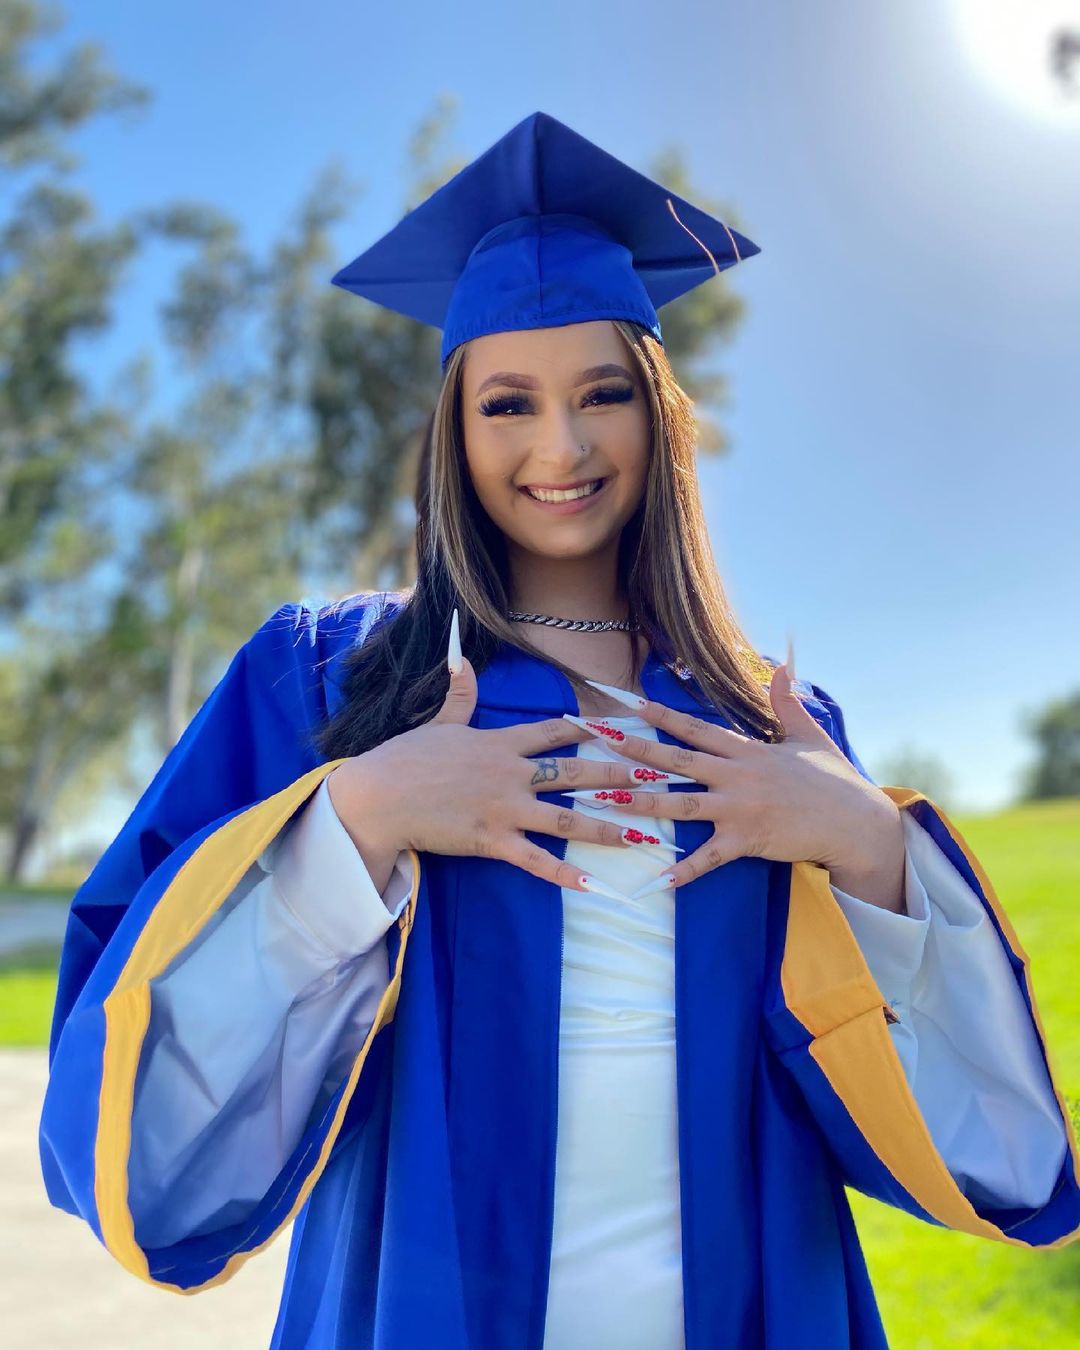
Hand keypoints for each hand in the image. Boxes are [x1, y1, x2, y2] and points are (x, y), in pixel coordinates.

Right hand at [327, 638, 674, 897]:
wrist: (379, 796)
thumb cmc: (405, 758)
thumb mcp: (439, 722)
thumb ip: (459, 693)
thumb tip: (462, 659)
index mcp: (500, 742)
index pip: (555, 732)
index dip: (591, 728)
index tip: (623, 726)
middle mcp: (512, 774)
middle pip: (575, 773)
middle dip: (619, 775)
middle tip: (657, 778)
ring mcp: (504, 809)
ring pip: (567, 819)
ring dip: (608, 827)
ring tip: (644, 835)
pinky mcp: (492, 841)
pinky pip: (535, 859)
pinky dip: (564, 873)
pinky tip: (592, 884)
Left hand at [578, 663, 904, 898]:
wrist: (857, 822)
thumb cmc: (833, 779)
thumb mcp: (809, 735)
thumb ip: (787, 702)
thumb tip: (780, 666)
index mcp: (747, 751)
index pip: (696, 729)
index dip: (662, 715)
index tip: (630, 704)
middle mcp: (737, 776)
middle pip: (677, 761)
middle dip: (635, 752)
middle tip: (599, 742)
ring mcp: (740, 809)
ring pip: (680, 804)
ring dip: (641, 804)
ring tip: (604, 802)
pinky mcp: (748, 841)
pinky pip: (709, 858)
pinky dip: (684, 869)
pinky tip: (657, 878)